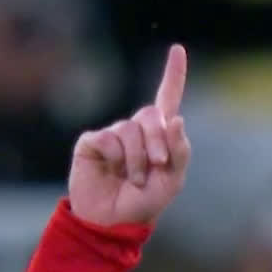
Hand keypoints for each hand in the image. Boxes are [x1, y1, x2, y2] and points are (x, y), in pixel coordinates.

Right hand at [68, 45, 190, 225]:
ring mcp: (113, 134)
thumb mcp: (172, 180)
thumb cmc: (145, 202)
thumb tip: (176, 119)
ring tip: (133, 179)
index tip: (178, 49)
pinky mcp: (92, 142)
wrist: (113, 222)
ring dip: (137, 158)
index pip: (167, 98)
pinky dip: (117, 158)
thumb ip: (179, 151)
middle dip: (159, 141)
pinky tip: (113, 172)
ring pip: (131, 129)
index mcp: (159, 136)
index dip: (173, 75)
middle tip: (157, 166)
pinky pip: (110, 138)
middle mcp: (135, 130)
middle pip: (151, 115)